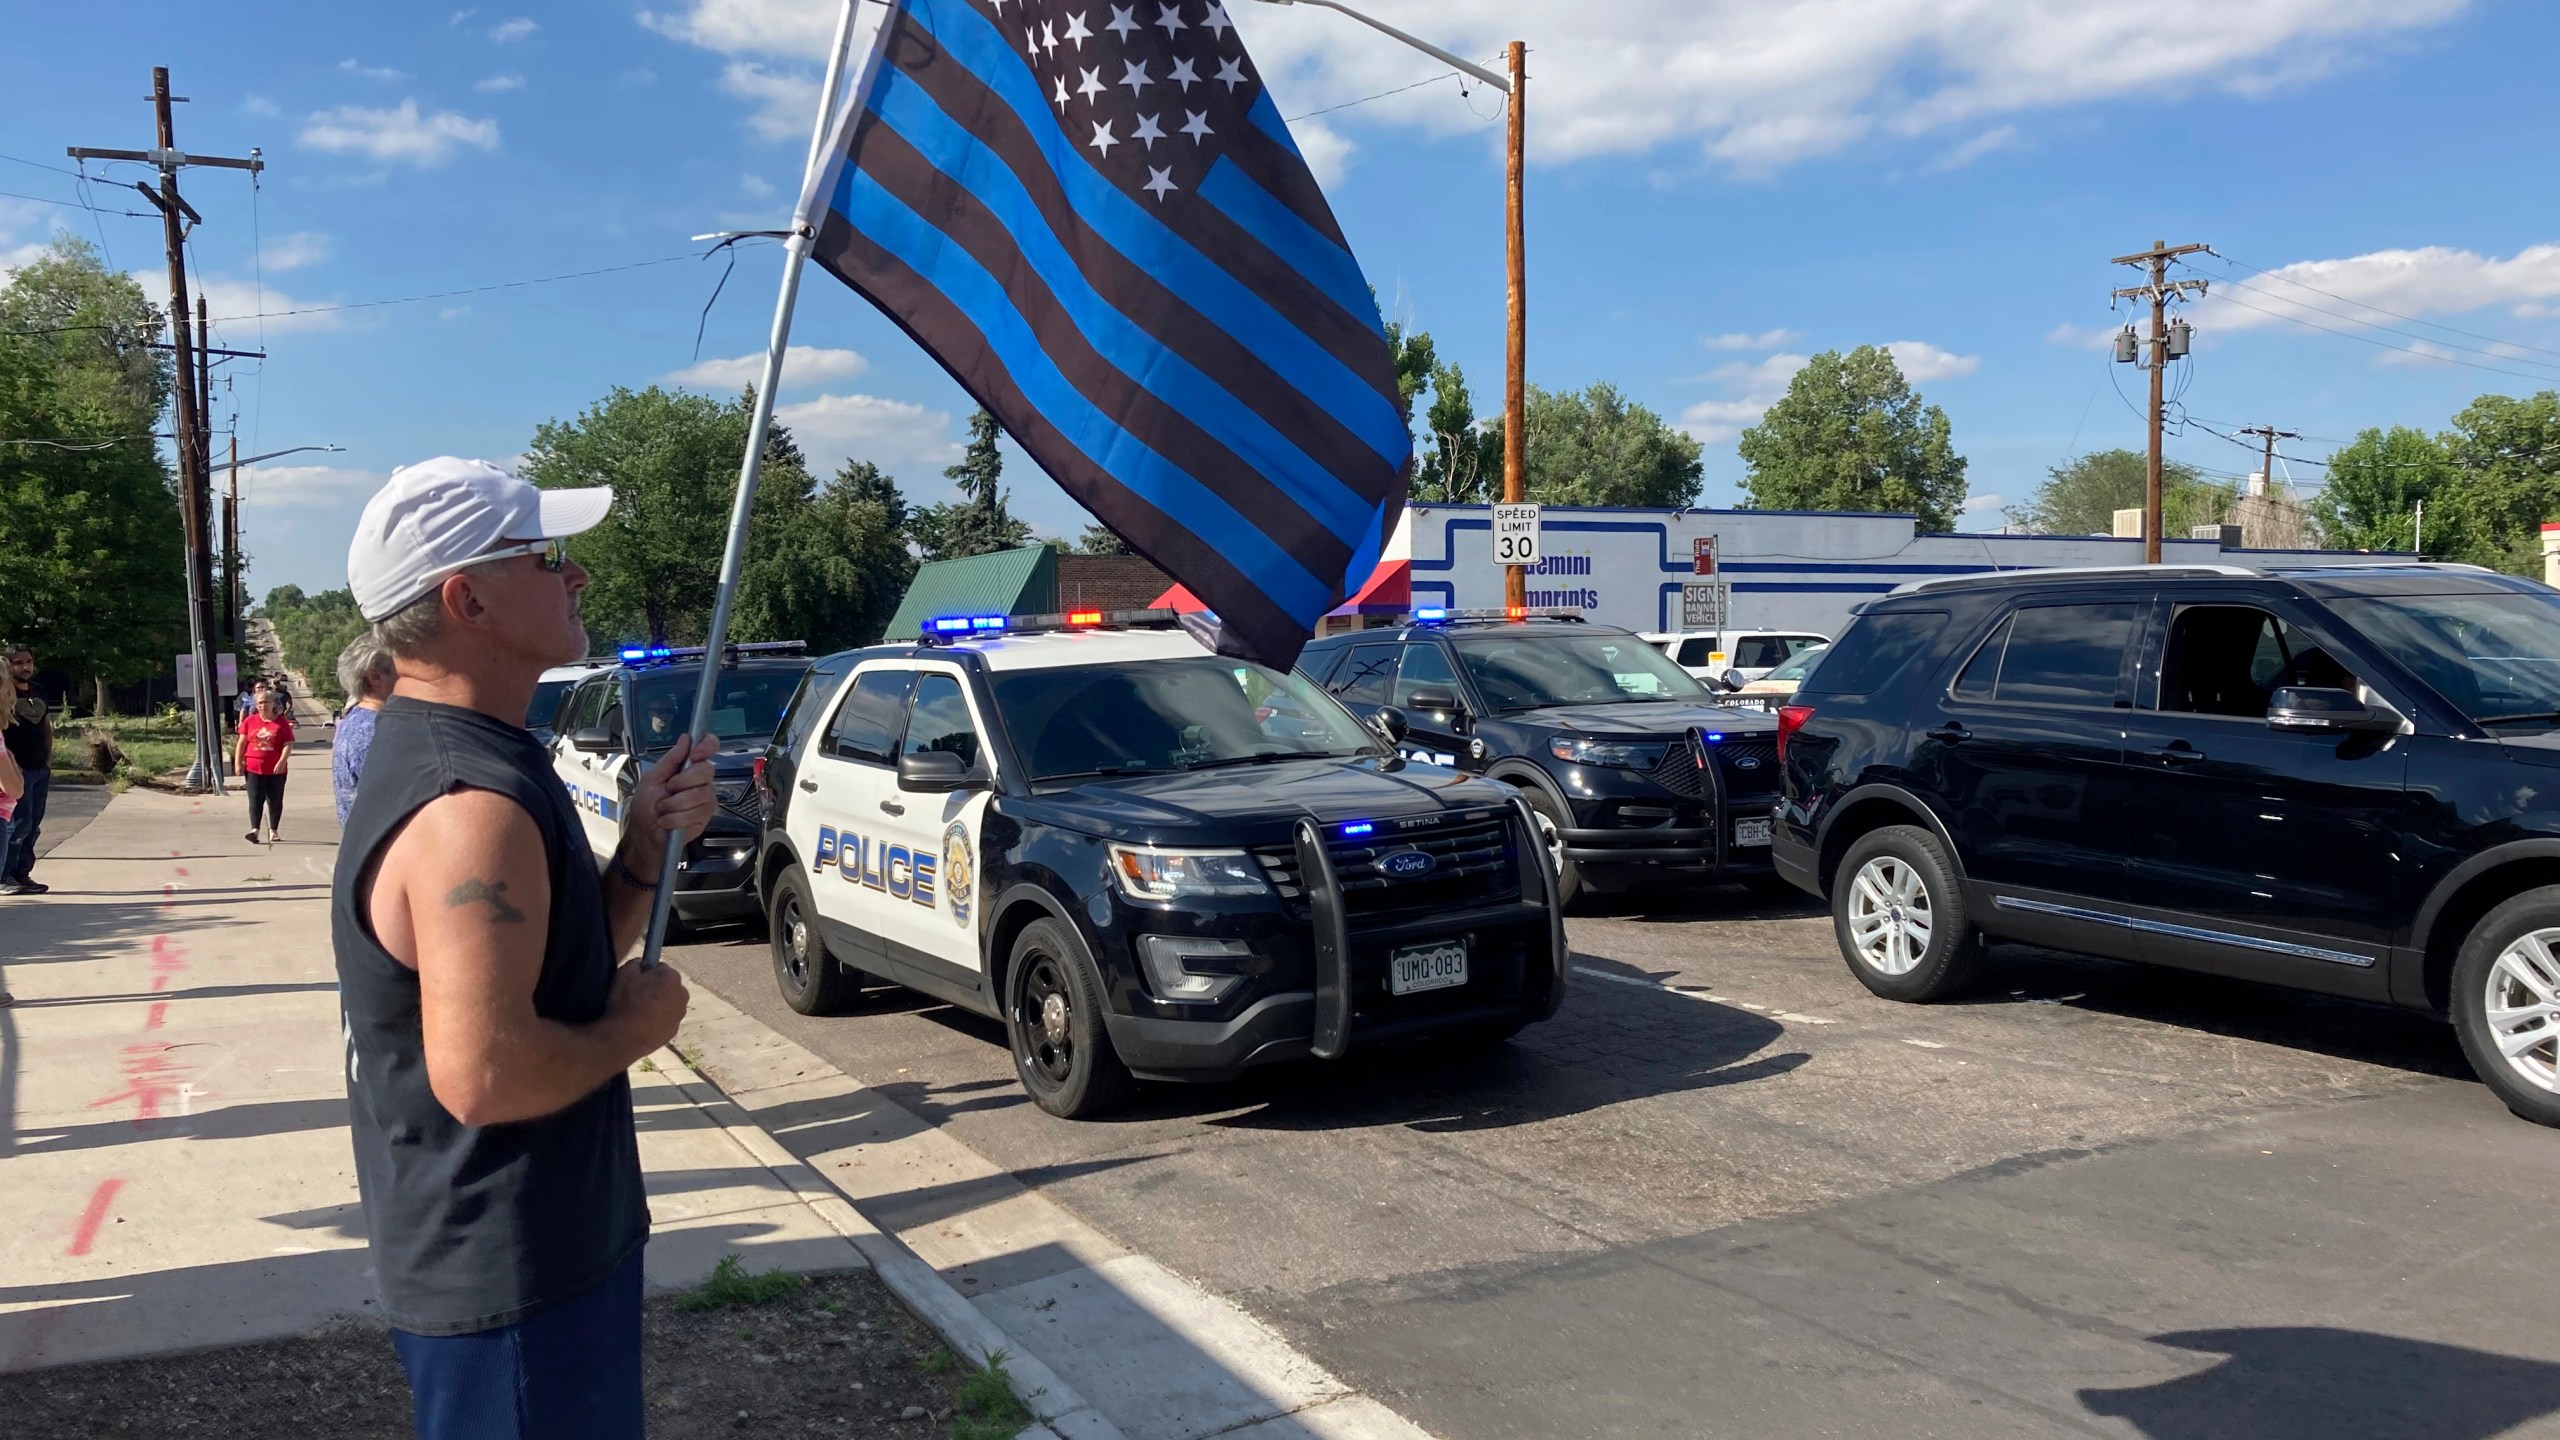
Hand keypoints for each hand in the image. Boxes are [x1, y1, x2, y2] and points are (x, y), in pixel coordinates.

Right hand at [606, 957, 689, 1054]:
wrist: (622, 1039)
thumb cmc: (624, 1004)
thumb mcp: (624, 973)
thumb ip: (636, 963)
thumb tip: (641, 964)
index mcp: (672, 977)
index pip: (661, 968)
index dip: (647, 974)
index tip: (637, 981)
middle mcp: (682, 995)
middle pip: (667, 986)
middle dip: (655, 989)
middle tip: (636, 997)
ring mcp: (679, 1015)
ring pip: (667, 1004)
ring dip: (657, 1005)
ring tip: (637, 1012)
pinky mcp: (673, 1031)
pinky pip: (665, 1020)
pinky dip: (656, 1021)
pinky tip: (641, 1024)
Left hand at [624, 732, 719, 870]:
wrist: (645, 832)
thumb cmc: (646, 804)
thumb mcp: (652, 778)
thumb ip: (670, 759)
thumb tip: (686, 738)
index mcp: (688, 766)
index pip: (709, 746)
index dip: (707, 746)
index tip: (695, 755)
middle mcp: (701, 780)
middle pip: (706, 771)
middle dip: (683, 782)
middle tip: (668, 789)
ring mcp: (706, 797)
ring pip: (701, 794)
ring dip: (675, 804)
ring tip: (663, 809)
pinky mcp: (706, 816)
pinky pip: (697, 812)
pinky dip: (677, 817)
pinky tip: (667, 820)